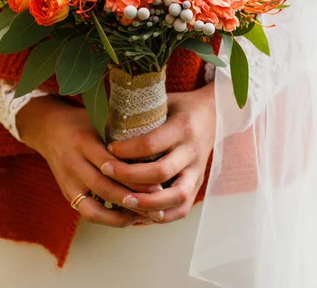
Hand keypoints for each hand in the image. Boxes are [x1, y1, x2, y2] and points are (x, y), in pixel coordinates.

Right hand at [16, 95, 154, 227]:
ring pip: (93, 208)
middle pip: (104, 188)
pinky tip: (128, 217)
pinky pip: (87, 212)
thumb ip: (123, 134)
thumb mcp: (101, 121)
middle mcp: (73, 164)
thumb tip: (156, 148)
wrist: (49, 129)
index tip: (157, 184)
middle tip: (157, 205)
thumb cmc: (83, 122)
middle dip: (132, 200)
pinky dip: (108, 219)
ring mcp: (67, 182)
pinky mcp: (67, 194)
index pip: (110, 164)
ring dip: (121, 216)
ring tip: (144, 217)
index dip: (133, 177)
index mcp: (83, 142)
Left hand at [101, 83, 215, 222]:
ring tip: (124, 201)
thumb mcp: (162, 101)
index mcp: (182, 128)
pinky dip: (162, 215)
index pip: (151, 144)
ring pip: (176, 196)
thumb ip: (139, 114)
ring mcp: (197, 170)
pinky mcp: (198, 184)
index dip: (127, 150)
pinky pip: (182, 208)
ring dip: (148, 202)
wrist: (212, 114)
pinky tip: (142, 213)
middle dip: (130, 176)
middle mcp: (192, 151)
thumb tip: (104, 125)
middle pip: (161, 172)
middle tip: (106, 172)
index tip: (109, 149)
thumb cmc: (179, 107)